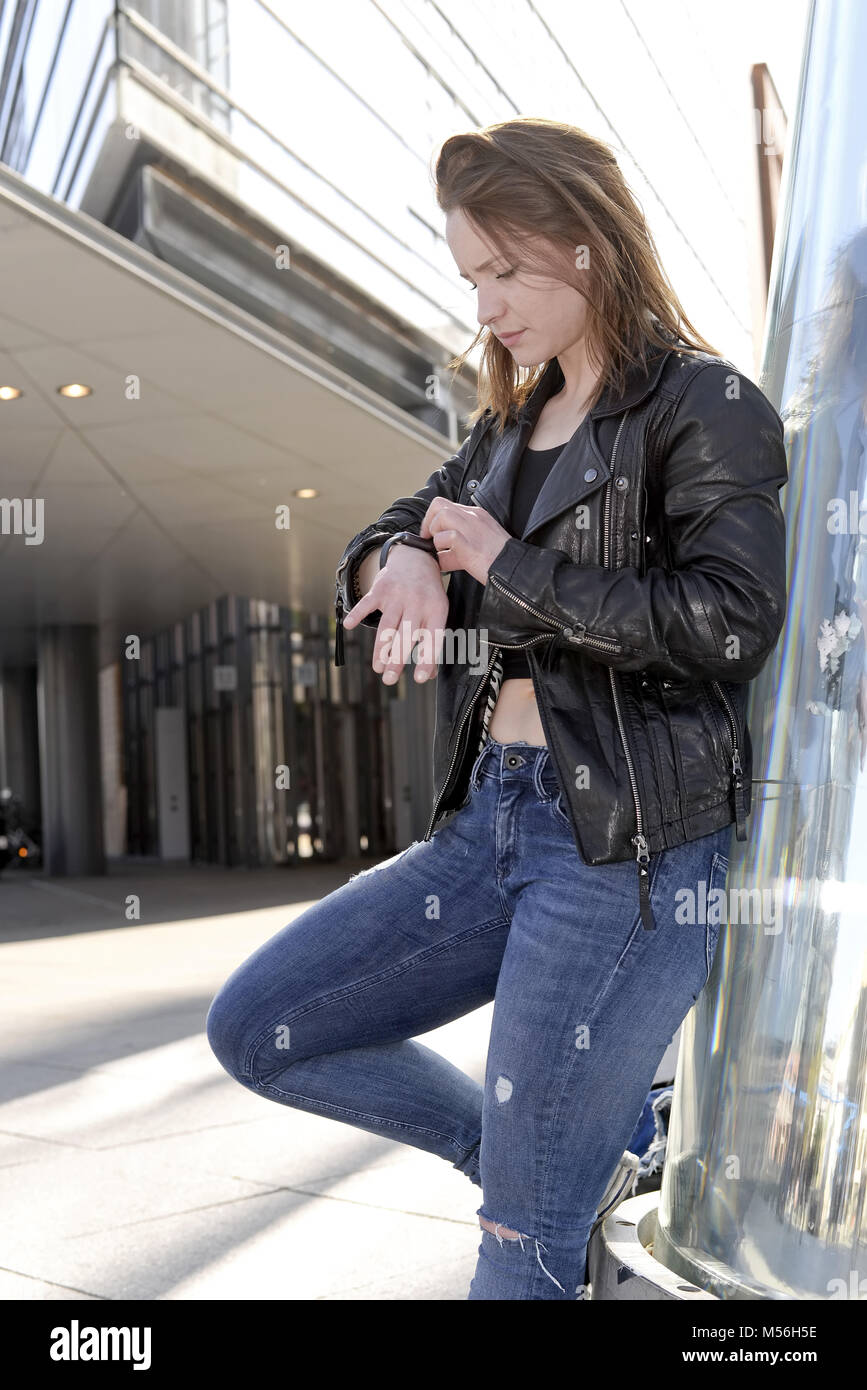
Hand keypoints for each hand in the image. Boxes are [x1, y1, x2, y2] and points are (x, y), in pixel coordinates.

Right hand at [341, 545, 448, 684]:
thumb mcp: (437, 613)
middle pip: (406, 635)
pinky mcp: (381, 588)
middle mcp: (418, 602)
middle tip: (389, 680)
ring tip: (377, 667)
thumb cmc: (427, 594)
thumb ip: (432, 642)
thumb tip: (429, 674)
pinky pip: (367, 603)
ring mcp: (398, 595)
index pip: (433, 638)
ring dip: (380, 649)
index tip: (420, 679)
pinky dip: (357, 613)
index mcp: (436, 610)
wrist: (416, 558)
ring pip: (387, 626)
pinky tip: (348, 625)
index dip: (427, 659)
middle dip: (397, 660)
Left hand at [419, 497, 511, 584]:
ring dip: (435, 532)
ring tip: (440, 547)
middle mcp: (472, 516)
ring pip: (441, 515)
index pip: (446, 506)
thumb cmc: (498, 560)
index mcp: (476, 515)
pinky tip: (447, 558)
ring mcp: (471, 527)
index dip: (433, 520)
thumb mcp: (477, 545)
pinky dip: (441, 547)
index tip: (430, 535)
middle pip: (439, 504)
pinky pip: (445, 537)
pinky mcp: (468, 542)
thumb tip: (439, 555)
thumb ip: (457, 546)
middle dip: (429, 521)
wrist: (514, 568)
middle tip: (428, 538)